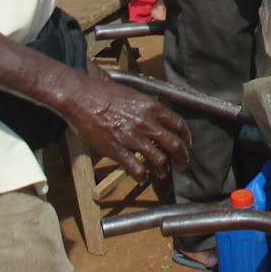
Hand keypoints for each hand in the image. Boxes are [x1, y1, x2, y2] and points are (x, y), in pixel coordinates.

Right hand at [61, 71, 189, 182]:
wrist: (83, 98)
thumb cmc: (106, 94)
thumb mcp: (135, 95)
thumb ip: (148, 109)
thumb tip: (159, 119)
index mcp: (152, 107)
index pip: (178, 125)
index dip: (186, 137)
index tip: (187, 144)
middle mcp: (146, 123)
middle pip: (174, 145)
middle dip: (182, 158)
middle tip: (182, 164)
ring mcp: (132, 138)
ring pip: (158, 159)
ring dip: (163, 169)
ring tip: (162, 173)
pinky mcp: (117, 150)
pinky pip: (136, 168)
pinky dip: (142, 176)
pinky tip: (142, 178)